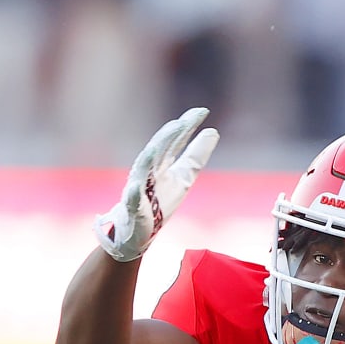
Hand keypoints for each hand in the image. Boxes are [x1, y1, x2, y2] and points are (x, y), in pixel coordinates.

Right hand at [95, 108, 218, 261]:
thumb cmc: (159, 202)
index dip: (187, 126)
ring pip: (142, 169)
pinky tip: (134, 186)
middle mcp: (149, 172)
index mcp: (161, 164)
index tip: (203, 111)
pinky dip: (133, 192)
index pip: (175, 141)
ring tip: (156, 148)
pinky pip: (131, 199)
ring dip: (150, 156)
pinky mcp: (132, 208)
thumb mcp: (183, 178)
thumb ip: (195, 156)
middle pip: (158, 150)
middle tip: (181, 123)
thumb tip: (213, 131)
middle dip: (168, 136)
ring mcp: (139, 188)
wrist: (137, 232)